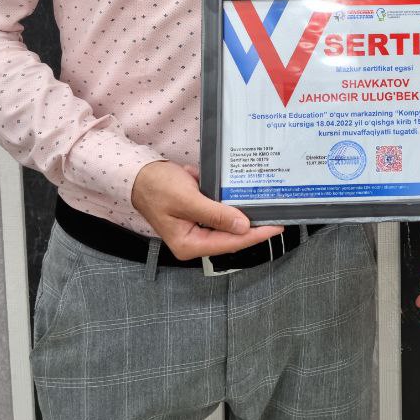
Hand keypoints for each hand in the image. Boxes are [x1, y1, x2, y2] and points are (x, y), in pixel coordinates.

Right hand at [131, 160, 284, 260]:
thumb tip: (242, 226)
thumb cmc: (158, 187)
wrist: (141, 175)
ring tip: (270, 211)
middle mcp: (195, 241)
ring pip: (229, 228)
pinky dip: (235, 209)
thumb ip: (215, 214)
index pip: (229, 243)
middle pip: (231, 238)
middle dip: (254, 228)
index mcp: (189, 244)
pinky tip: (250, 202)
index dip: (254, 235)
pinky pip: (222, 216)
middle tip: (278, 217)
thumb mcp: (187, 199)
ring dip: (247, 219)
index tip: (275, 227)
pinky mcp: (200, 217)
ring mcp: (198, 229)